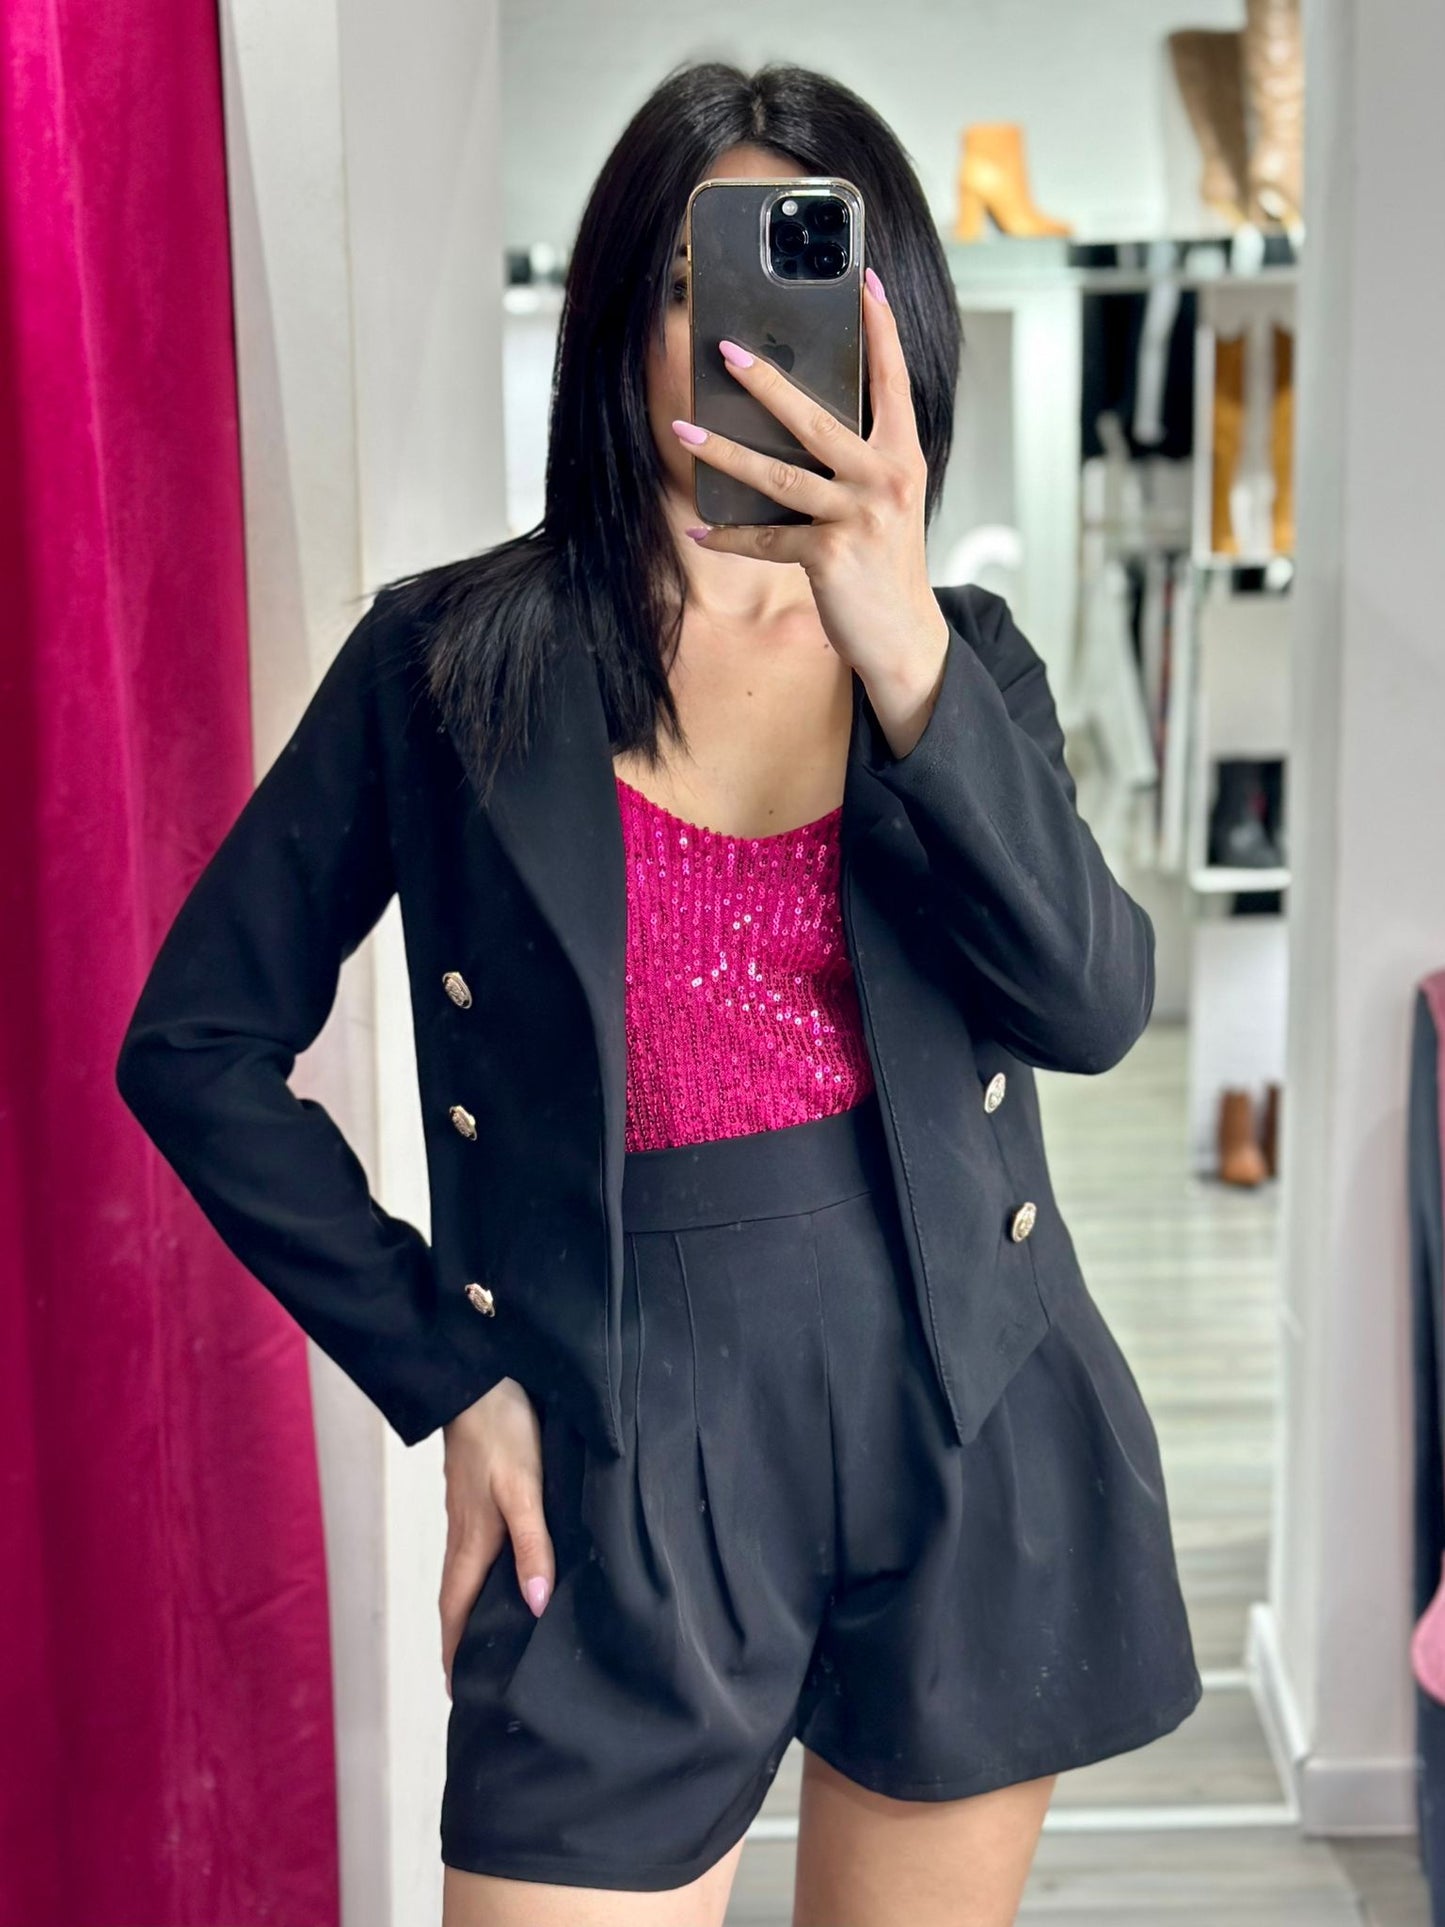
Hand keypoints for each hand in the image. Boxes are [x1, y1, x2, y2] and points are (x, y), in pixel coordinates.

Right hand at [438, 1377, 554, 1699]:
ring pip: (465, 1575)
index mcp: (472, 1542)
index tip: (458, 1692)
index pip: (456, 1611)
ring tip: (488, 1639)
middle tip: (475, 1678)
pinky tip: (502, 1575)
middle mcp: (464, 1535)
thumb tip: (536, 1604)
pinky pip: (474, 1552)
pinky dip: (481, 1577)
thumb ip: (532, 1544)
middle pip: (456, 1600)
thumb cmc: (502, 1433)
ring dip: (470, 1610)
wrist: (478, 1382)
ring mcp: (467, 1515)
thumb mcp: (524, 1489)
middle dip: (461, 1640)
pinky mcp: (475, 1496)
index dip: (455, 1652)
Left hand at [671, 263, 950, 748]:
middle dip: (768, 383)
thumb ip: (857, 462)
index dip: (881, 330)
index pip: (893, 381)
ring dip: (724, 453)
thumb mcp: (886, 503)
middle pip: (817, 419)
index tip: (865, 280)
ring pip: (780, 476)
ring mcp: (858, 516)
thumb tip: (795, 423)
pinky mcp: (829, 555)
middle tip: (728, 350)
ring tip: (684, 432)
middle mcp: (886, 479)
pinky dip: (730, 536)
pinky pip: (766, 537)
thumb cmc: (887, 563)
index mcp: (903, 457)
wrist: (905, 637)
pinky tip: (700, 531)